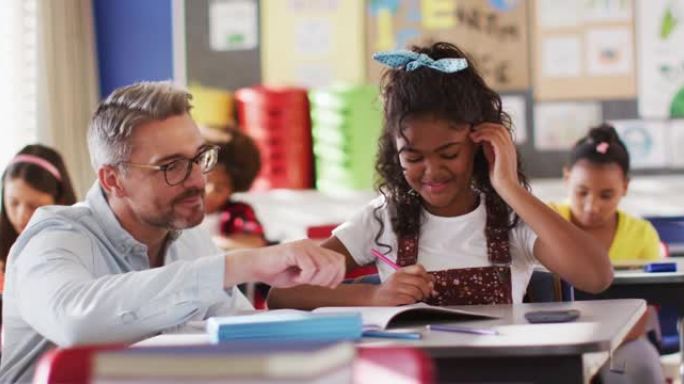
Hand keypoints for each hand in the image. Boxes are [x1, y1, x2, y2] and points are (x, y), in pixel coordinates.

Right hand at [224, 239, 345, 288]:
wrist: (254, 266)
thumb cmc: (276, 272)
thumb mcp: (302, 275)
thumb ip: (317, 274)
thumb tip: (334, 281)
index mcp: (315, 249)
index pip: (339, 260)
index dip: (338, 276)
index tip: (327, 286)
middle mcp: (311, 245)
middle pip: (335, 264)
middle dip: (326, 279)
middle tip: (310, 283)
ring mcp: (303, 246)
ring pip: (324, 266)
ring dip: (314, 279)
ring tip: (301, 280)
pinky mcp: (294, 250)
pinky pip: (310, 267)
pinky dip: (304, 277)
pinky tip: (295, 277)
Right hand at [370, 264, 433, 305]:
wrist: (373, 297)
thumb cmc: (390, 290)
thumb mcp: (401, 280)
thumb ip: (415, 280)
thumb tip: (432, 284)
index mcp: (401, 271)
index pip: (419, 268)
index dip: (427, 276)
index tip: (428, 283)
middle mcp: (398, 277)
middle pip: (420, 281)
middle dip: (426, 290)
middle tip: (425, 295)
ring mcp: (395, 287)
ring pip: (416, 291)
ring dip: (419, 297)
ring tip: (415, 298)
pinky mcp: (394, 297)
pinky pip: (410, 299)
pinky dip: (412, 302)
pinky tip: (408, 302)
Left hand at [469, 123, 518, 192]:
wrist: (507, 189)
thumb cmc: (499, 179)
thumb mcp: (492, 161)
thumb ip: (489, 151)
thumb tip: (482, 141)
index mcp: (508, 148)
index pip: (500, 131)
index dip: (488, 128)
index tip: (476, 131)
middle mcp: (510, 146)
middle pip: (499, 127)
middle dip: (485, 125)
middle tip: (473, 130)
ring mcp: (508, 148)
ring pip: (496, 129)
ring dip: (482, 129)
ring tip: (472, 134)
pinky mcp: (503, 152)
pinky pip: (493, 137)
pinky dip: (483, 134)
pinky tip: (475, 139)